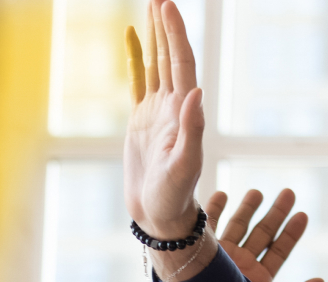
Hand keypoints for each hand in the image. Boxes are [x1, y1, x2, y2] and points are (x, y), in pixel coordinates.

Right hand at [124, 1, 204, 237]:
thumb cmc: (174, 195)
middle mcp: (173, 105)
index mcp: (184, 111)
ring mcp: (157, 111)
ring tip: (150, 5)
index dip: (175, 34)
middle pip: (170, 55)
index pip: (181, 62)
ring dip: (154, 34)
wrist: (160, 215)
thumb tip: (195, 92)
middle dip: (165, 24)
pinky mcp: (141, 120)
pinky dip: (136, 58)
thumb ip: (191, 130)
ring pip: (156, 63)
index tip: (166, 6)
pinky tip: (132, 38)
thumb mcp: (184, 165)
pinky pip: (138, 81)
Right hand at [204, 188, 325, 281]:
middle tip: (289, 192)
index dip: (291, 233)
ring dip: (248, 207)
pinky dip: (214, 210)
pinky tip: (223, 194)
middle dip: (276, 213)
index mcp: (258, 280)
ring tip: (258, 192)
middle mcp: (240, 266)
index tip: (303, 214)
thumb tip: (320, 280)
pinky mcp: (200, 254)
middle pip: (262, 233)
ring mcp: (221, 259)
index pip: (279, 251)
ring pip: (237, 226)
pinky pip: (208, 227)